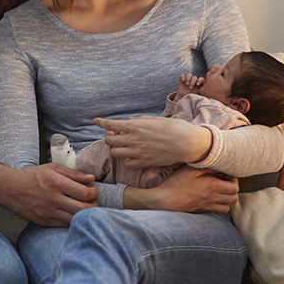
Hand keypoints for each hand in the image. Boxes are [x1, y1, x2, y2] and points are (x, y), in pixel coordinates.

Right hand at [3, 164, 98, 226]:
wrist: (11, 189)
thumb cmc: (32, 177)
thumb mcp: (52, 168)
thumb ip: (73, 173)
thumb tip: (91, 178)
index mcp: (57, 183)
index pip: (85, 193)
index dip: (94, 193)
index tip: (93, 191)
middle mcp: (53, 199)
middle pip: (84, 209)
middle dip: (93, 205)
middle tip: (92, 201)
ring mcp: (49, 212)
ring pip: (76, 219)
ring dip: (84, 214)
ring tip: (83, 207)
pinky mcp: (45, 221)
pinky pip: (65, 225)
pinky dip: (72, 220)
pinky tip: (71, 213)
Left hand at [95, 115, 211, 167]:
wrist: (187, 143)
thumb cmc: (174, 128)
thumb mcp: (155, 119)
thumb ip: (139, 121)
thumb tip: (128, 122)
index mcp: (136, 126)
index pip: (110, 124)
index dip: (101, 122)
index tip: (96, 121)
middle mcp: (133, 140)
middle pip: (109, 140)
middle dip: (110, 137)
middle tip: (117, 135)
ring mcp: (137, 152)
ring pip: (115, 153)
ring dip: (117, 149)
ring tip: (124, 146)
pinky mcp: (143, 163)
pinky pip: (126, 163)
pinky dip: (127, 160)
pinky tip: (132, 156)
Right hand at [130, 166, 237, 212]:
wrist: (164, 200)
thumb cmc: (176, 183)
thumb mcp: (190, 169)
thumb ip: (207, 167)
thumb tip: (219, 167)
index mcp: (212, 186)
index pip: (235, 187)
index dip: (233, 180)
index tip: (225, 175)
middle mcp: (213, 198)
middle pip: (234, 198)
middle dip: (232, 189)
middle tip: (224, 182)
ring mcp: (207, 206)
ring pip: (228, 207)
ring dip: (226, 199)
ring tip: (219, 192)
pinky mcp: (201, 211)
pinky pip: (217, 211)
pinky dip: (218, 206)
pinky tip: (210, 198)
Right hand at [175, 73, 203, 98]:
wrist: (184, 98)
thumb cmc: (193, 97)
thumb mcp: (199, 93)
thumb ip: (203, 89)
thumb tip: (206, 84)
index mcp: (198, 83)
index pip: (201, 78)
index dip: (200, 80)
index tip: (197, 85)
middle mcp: (193, 81)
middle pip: (194, 77)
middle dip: (193, 82)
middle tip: (190, 88)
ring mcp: (187, 80)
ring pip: (189, 74)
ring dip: (188, 79)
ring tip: (187, 84)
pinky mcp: (182, 80)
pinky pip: (182, 75)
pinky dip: (182, 77)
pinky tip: (183, 81)